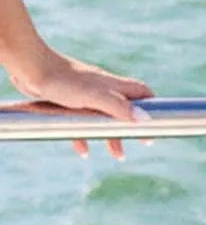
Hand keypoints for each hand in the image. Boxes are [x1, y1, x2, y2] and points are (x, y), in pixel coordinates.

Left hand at [7, 48, 152, 158]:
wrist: (30, 69)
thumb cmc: (63, 80)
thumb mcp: (93, 97)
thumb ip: (118, 107)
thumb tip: (145, 120)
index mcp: (113, 85)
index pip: (142, 93)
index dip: (152, 108)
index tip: (156, 125)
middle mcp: (102, 89)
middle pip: (125, 109)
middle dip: (132, 128)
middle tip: (138, 144)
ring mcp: (85, 96)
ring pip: (104, 118)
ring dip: (111, 136)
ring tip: (117, 155)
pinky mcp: (69, 102)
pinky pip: (81, 122)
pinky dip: (85, 136)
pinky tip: (83, 150)